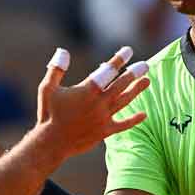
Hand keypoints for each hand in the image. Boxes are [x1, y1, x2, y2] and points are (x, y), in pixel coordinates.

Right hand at [33, 47, 149, 159]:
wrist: (52, 143)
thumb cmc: (48, 114)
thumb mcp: (47, 88)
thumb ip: (56, 69)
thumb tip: (63, 51)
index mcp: (87, 90)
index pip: (108, 70)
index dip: (119, 59)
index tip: (128, 51)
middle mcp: (99, 103)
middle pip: (121, 84)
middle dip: (134, 73)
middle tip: (145, 65)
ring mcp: (103, 117)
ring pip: (124, 101)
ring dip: (136, 90)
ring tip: (147, 81)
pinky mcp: (104, 131)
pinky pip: (123, 125)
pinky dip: (133, 120)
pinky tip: (144, 115)